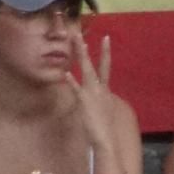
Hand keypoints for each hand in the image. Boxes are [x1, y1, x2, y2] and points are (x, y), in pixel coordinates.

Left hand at [66, 30, 114, 150]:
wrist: (107, 140)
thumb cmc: (104, 129)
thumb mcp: (104, 111)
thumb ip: (100, 102)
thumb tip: (98, 99)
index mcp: (106, 91)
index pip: (105, 67)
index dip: (106, 53)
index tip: (106, 38)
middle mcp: (101, 89)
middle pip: (95, 64)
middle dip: (86, 49)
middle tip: (79, 33)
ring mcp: (93, 93)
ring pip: (87, 70)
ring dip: (81, 56)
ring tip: (76, 42)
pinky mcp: (84, 101)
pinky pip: (76, 89)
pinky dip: (71, 81)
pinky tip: (66, 73)